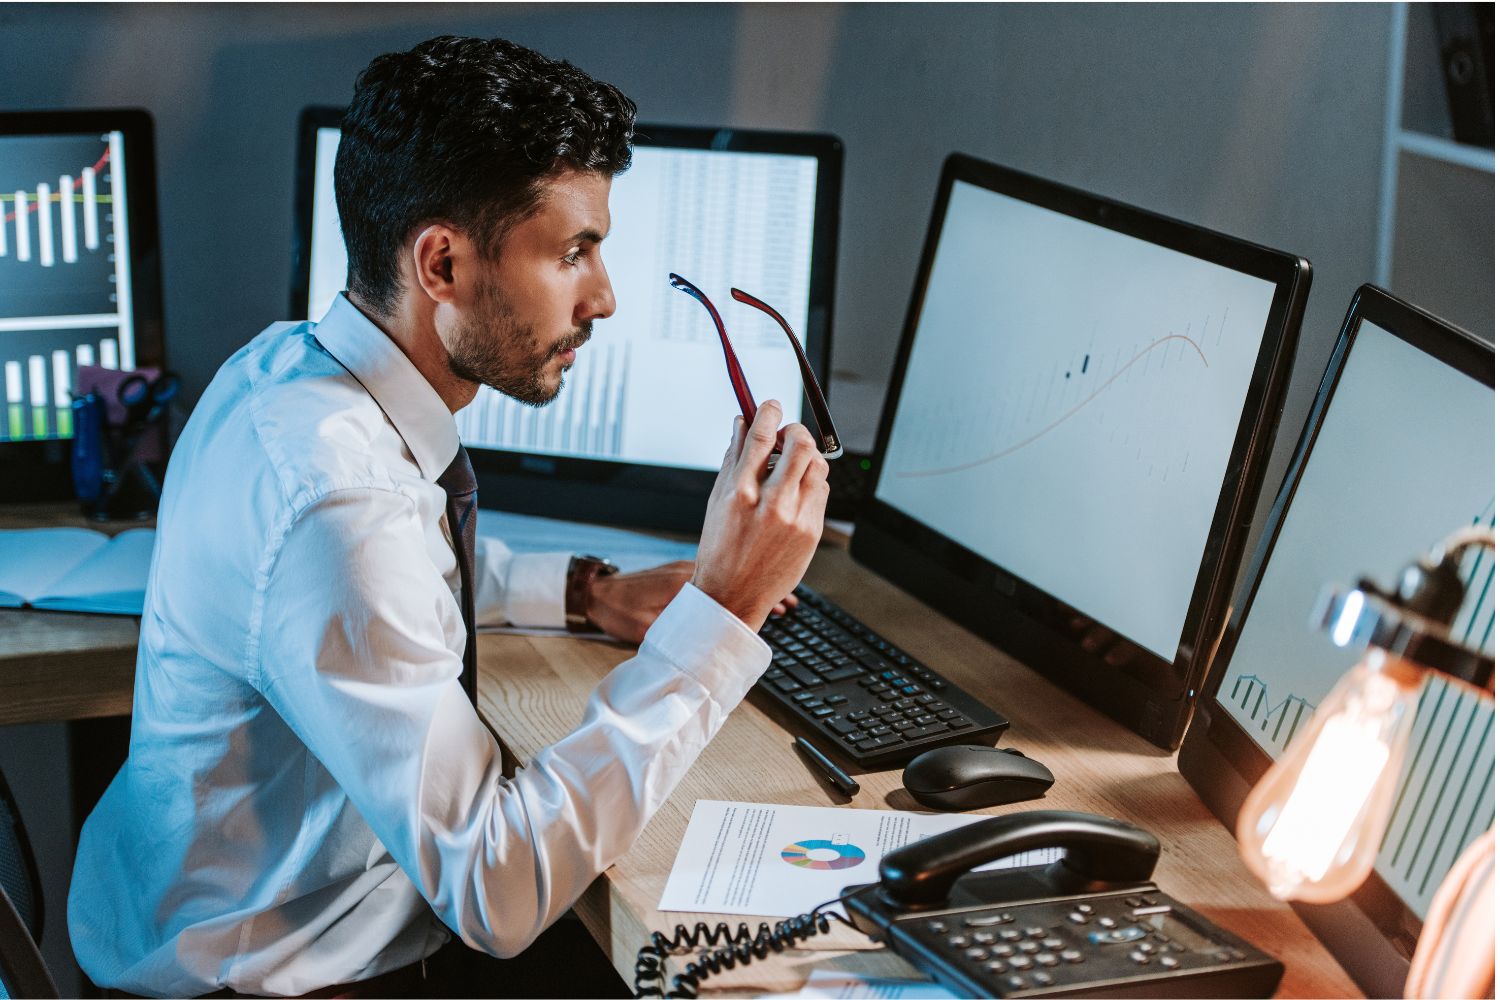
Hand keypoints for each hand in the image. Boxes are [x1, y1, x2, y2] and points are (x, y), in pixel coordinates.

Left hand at [586, 561, 799, 643]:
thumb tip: (705, 650)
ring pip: (728, 575)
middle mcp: (690, 571)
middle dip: (762, 588)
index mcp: (687, 583)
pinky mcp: (678, 573)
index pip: (733, 588)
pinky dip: (731, 581)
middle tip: (788, 602)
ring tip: (771, 595)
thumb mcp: (649, 627)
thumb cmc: (619, 610)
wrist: (595, 591)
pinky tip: (740, 591)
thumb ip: (679, 633)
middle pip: (737, 578)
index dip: (759, 596)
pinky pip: (715, 574)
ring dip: (747, 585)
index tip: (782, 604)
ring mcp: (685, 570)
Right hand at [693, 401, 829, 631]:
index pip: (762, 437)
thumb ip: (731, 459)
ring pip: (818, 465)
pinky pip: (822, 492)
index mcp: (740, 492)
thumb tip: (741, 424)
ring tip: (793, 464)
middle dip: (796, 431)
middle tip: (788, 435)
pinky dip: (812, 482)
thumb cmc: (719, 550)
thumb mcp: (716, 501)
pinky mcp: (812, 531)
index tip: (771, 405)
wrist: (732, 596)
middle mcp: (770, 503)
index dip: (769, 412)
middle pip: (800, 444)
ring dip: (808, 455)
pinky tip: (797, 490)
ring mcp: (795, 518)